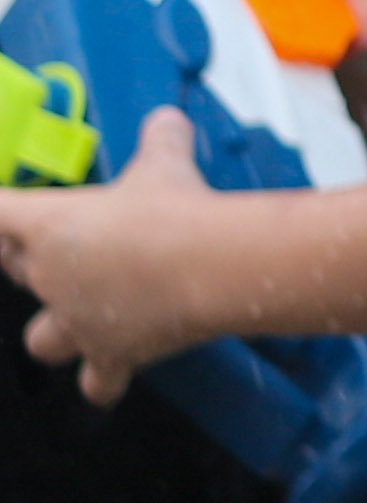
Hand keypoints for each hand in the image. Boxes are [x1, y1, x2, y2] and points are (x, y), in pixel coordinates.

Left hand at [0, 107, 225, 401]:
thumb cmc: (179, 213)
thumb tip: (167, 122)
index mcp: (47, 224)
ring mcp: (76, 320)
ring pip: (38, 339)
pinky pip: (95, 381)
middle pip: (13, 267)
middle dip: (26, 257)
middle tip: (54, 245)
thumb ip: (161, 140)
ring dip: (53, 329)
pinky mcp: (110, 353)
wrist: (210, 265)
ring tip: (77, 317)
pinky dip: (101, 379)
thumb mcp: (166, 163)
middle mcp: (49, 276)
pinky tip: (111, 372)